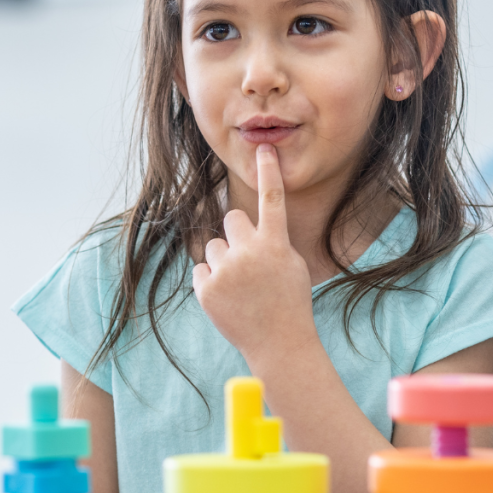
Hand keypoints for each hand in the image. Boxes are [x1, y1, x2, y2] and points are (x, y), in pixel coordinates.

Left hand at [192, 145, 316, 366]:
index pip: (271, 199)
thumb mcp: (291, 265)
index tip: (264, 148)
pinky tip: (228, 300)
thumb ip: (270, 241)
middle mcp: (250, 252)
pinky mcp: (207, 289)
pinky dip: (211, 283)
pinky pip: (201, 270)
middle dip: (236, 235)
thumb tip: (243, 227)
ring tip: (241, 288)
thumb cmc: (288, 302)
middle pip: (231, 218)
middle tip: (248, 262)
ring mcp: (226, 271)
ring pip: (214, 246)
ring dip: (223, 262)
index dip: (268, 171)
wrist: (279, 344)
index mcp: (276, 244)